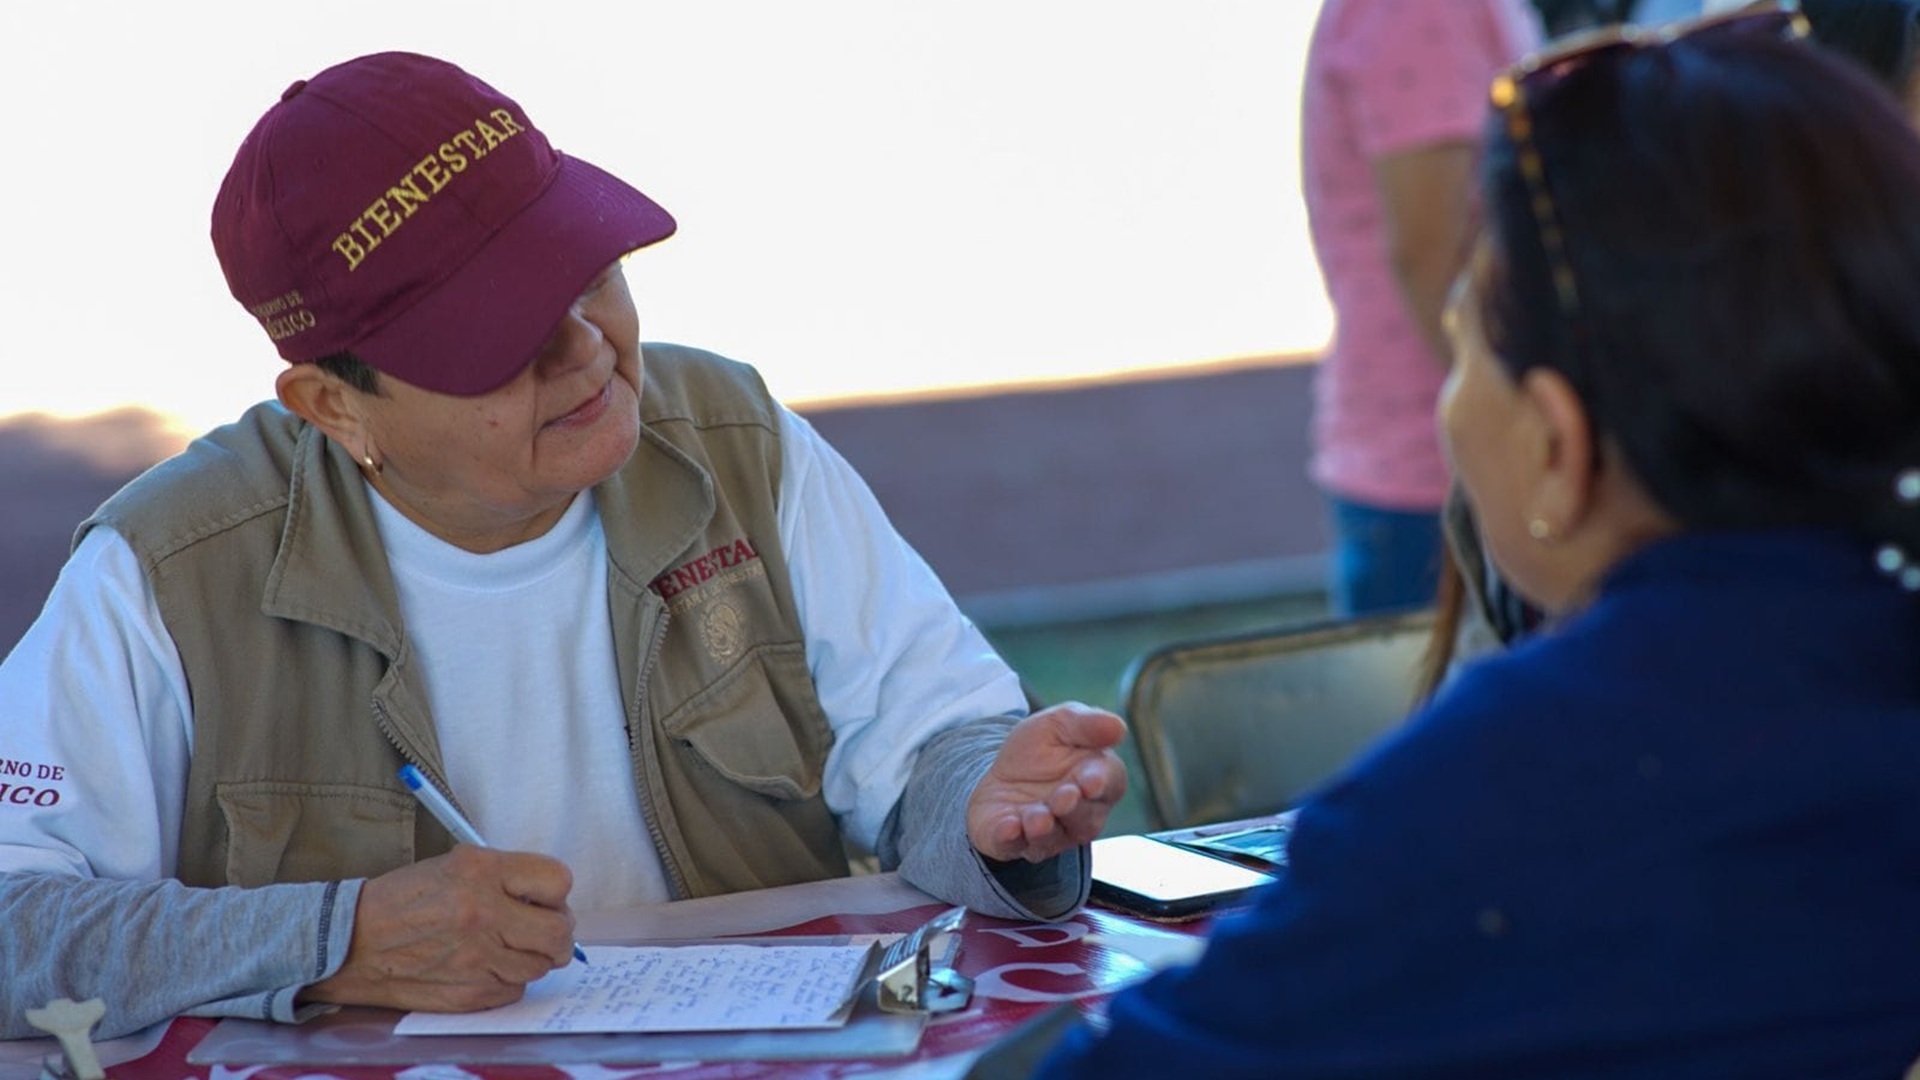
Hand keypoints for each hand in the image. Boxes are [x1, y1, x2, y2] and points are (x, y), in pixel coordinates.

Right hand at [300, 845, 577, 1012]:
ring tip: (505, 946)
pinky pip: (514, 990)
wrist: (351, 942)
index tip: (545, 898)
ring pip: (541, 965)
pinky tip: (484, 966)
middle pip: (560, 932)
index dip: (555, 892)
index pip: (558, 881)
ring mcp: (477, 957)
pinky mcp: (469, 993)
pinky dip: (507, 980)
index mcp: (481, 871)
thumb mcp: (455, 864)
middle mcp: (483, 913)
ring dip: (531, 957)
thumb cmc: (404, 900)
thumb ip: (505, 876)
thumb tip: (549, 899)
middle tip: (542, 929)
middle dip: (558, 932)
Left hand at [967, 702, 1128, 862]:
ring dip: (1045, 828)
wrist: (998, 770)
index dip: (1101, 783)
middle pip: (1085, 819)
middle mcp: (1079, 815)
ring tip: (1037, 817)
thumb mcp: (1059, 724)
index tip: (1092, 780)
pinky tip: (1008, 827)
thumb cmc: (1039, 749)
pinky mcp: (1013, 842)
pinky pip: (1013, 846)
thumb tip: (1117, 727)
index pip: (1109, 784)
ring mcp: (1047, 834)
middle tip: (1064, 796)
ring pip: (1053, 838)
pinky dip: (1010, 838)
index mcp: (1097, 779)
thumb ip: (1087, 724)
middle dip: (1073, 808)